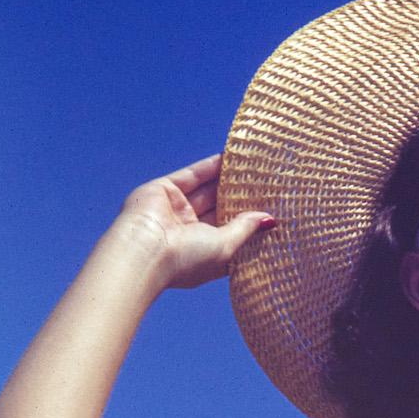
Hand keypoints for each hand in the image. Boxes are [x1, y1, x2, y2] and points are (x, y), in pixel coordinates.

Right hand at [101, 154, 273, 289]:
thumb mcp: (226, 246)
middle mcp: (190, 232)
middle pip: (221, 208)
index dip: (251, 222)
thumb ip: (246, 229)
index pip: (232, 233)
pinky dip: (211, 166)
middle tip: (268, 182)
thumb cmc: (187, 260)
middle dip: (241, 197)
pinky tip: (231, 156)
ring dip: (229, 178)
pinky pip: (193, 175)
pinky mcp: (165, 190)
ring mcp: (176, 210)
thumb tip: (268, 219)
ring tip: (253, 165)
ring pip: (208, 190)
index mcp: (204, 252)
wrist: (145, 252)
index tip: (273, 209)